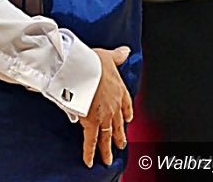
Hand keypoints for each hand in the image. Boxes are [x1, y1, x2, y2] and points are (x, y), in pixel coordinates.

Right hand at [80, 46, 132, 167]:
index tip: (128, 119)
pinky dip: (89, 152)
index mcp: (119, 90)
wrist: (84, 69)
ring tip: (108, 159)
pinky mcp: (91, 123)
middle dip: (119, 136)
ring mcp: (104, 116)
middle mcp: (114, 106)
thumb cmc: (93, 61)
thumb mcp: (107, 56)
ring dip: (107, 149)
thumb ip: (117, 56)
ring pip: (107, 136)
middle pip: (118, 125)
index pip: (126, 105)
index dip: (127, 113)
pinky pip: (90, 141)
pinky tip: (89, 162)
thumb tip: (126, 51)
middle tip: (121, 145)